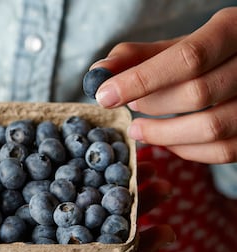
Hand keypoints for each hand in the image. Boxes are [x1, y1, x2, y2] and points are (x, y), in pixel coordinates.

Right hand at [0, 143, 173, 251]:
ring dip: (129, 208)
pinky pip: (84, 186)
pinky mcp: (49, 186)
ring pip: (93, 221)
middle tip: (159, 231)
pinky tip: (131, 161)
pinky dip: (109, 177)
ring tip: (159, 185)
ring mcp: (44, 215)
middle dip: (123, 250)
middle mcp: (32, 244)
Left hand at [91, 7, 236, 163]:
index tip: (105, 95)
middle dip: (153, 105)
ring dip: (164, 134)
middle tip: (130, 105)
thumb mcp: (178, 46)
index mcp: (233, 31)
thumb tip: (99, 72)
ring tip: (138, 128)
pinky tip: (166, 140)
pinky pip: (223, 151)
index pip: (188, 58)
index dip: (141, 80)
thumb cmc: (208, 54)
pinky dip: (186, 150)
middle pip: (197, 93)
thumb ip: (139, 56)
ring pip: (212, 128)